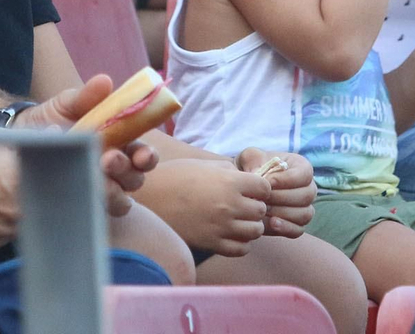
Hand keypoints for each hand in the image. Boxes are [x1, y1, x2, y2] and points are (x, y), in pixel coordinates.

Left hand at [16, 75, 159, 215]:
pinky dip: (85, 201)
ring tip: (92, 174)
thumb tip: (105, 81)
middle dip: (126, 170)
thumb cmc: (51, 118)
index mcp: (120, 144)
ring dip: (111, 190)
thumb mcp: (67, 104)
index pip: (144, 155)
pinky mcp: (77, 202)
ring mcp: (97, 189)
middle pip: (135, 179)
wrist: (18, 138)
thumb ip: (87, 96)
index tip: (142, 155)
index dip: (148, 157)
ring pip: (119, 200)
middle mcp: (113, 170)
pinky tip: (71, 188)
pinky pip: (91, 211)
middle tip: (109, 159)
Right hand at [141, 159, 271, 255]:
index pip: (265, 188)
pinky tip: (230, 234)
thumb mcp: (203, 165)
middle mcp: (230, 205)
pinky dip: (241, 243)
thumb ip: (227, 170)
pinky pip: (241, 249)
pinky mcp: (212, 243)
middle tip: (242, 205)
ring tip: (237, 221)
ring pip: (255, 231)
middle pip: (261, 210)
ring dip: (250, 226)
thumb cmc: (174, 176)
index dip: (260, 187)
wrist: (149, 198)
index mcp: (230, 181)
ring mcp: (222, 226)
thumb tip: (244, 176)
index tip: (250, 188)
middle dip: (255, 206)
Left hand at [237, 148, 315, 236]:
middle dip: (281, 198)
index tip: (267, 182)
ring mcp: (305, 208)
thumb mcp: (250, 157)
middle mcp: (308, 188)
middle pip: (306, 196)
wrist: (245, 188)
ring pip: (304, 214)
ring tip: (263, 210)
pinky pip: (298, 230)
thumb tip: (258, 175)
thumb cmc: (251, 168)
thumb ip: (254, 160)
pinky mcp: (297, 225)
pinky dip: (286, 228)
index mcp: (301, 167)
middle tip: (261, 198)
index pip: (305, 174)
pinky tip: (271, 223)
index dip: (287, 180)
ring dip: (282, 213)